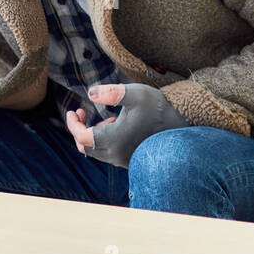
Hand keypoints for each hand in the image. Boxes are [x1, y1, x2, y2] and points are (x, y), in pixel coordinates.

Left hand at [65, 82, 190, 168]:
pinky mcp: (130, 160)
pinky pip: (108, 154)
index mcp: (114, 140)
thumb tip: (90, 93)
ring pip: (96, 152)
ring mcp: (123, 160)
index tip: (72, 111)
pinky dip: (103, 141)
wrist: (181, 124)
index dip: (73, 124)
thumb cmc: (157, 107)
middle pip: (85, 147)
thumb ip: (112, 92)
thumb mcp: (135, 94)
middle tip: (80, 113)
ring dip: (92, 135)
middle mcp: (116, 154)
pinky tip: (115, 125)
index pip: (82, 136)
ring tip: (104, 118)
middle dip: (79, 129)